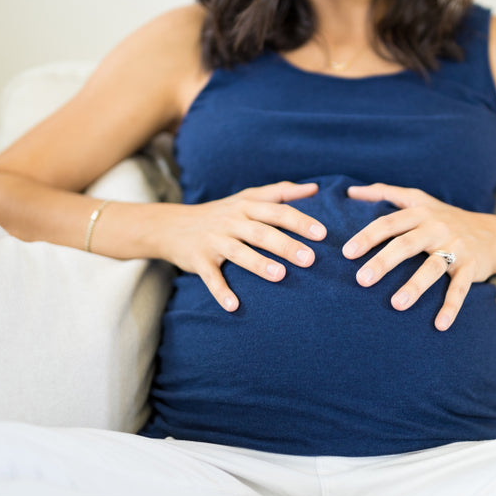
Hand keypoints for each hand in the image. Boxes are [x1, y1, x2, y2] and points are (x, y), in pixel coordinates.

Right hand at [165, 181, 326, 311]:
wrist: (172, 225)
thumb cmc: (221, 213)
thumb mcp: (247, 197)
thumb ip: (280, 192)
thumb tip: (314, 188)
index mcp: (247, 205)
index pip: (278, 210)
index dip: (300, 221)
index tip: (323, 233)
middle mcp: (232, 221)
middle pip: (262, 231)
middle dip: (286, 244)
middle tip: (310, 258)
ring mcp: (214, 240)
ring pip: (239, 252)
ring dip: (259, 264)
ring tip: (280, 275)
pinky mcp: (199, 259)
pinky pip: (211, 277)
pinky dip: (221, 292)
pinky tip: (234, 306)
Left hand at [341, 183, 495, 330]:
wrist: (493, 233)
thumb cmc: (444, 218)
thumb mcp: (418, 199)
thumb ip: (385, 194)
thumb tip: (351, 191)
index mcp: (420, 213)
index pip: (389, 223)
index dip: (368, 236)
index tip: (347, 253)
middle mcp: (437, 228)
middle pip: (406, 244)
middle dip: (383, 261)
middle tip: (362, 280)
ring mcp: (456, 247)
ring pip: (433, 266)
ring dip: (415, 286)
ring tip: (396, 305)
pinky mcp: (471, 267)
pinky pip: (460, 288)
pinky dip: (451, 306)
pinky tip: (440, 325)